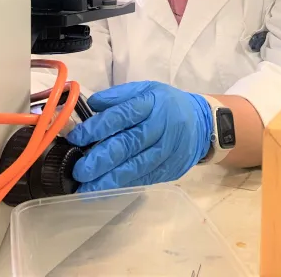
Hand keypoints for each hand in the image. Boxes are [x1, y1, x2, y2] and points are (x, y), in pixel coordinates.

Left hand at [66, 81, 212, 191]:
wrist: (203, 124)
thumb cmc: (167, 104)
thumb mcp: (146, 89)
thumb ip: (118, 96)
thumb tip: (91, 105)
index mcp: (151, 103)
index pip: (121, 116)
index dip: (97, 128)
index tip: (76, 138)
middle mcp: (160, 127)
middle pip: (128, 144)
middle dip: (101, 159)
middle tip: (79, 170)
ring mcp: (167, 150)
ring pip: (136, 166)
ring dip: (110, 180)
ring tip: (87, 188)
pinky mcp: (170, 169)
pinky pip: (144, 178)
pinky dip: (124, 186)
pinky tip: (106, 191)